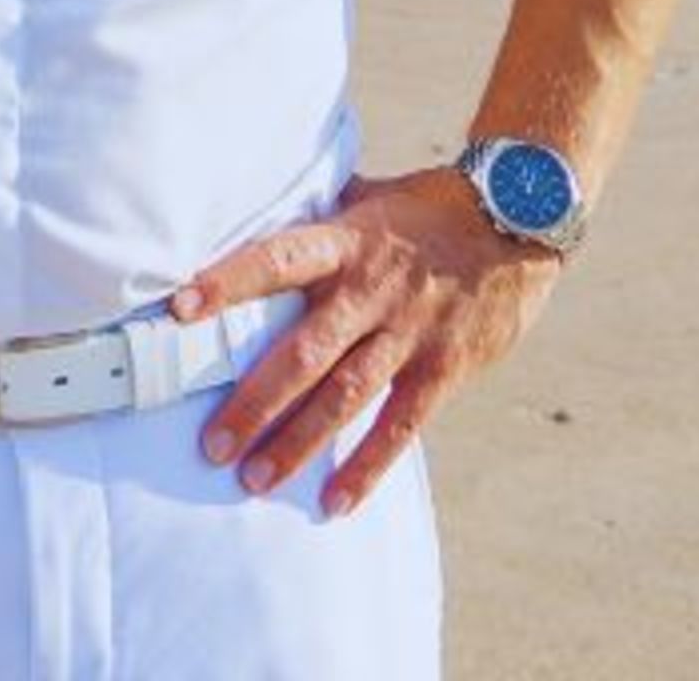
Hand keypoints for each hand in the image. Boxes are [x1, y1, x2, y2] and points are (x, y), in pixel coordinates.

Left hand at [174, 166, 561, 516]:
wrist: (519, 217)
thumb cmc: (430, 206)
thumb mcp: (369, 195)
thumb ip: (319, 210)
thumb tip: (258, 196)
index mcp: (346, 242)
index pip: (277, 260)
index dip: (230, 282)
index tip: (180, 307)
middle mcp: (372, 291)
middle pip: (304, 352)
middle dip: (255, 401)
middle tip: (212, 444)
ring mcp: (409, 333)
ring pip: (345, 397)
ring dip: (297, 442)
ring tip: (254, 479)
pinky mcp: (443, 368)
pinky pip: (400, 426)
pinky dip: (367, 467)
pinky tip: (335, 502)